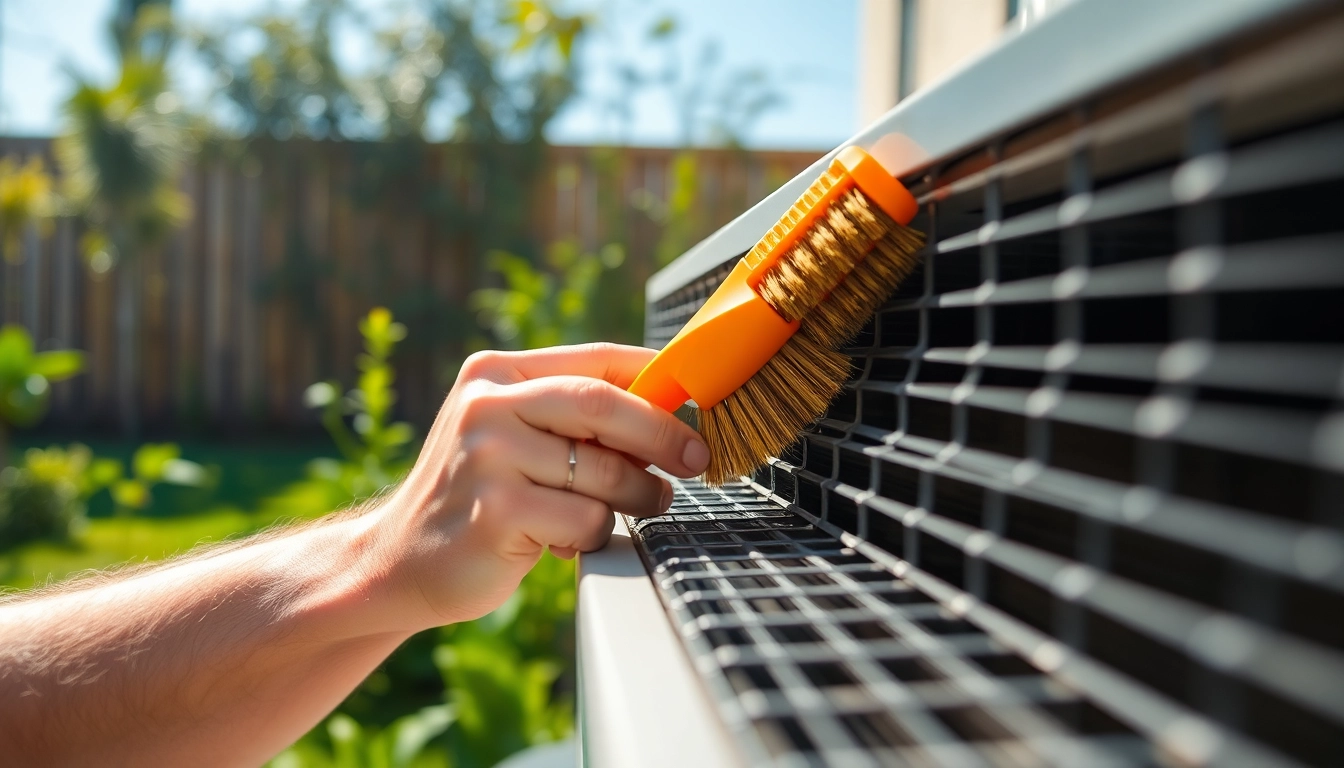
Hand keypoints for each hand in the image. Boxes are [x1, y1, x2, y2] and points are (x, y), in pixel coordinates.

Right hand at [370, 343, 709, 630]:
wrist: (396, 561)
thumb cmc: (476, 496)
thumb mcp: (512, 436)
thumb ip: (571, 416)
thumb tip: (672, 410)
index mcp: (496, 374)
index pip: (598, 360)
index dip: (658, 381)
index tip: (698, 406)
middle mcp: (486, 406)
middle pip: (604, 405)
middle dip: (663, 434)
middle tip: (695, 460)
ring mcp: (487, 458)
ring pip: (605, 472)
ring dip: (639, 497)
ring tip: (638, 507)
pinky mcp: (497, 511)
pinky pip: (587, 520)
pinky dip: (597, 535)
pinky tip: (568, 542)